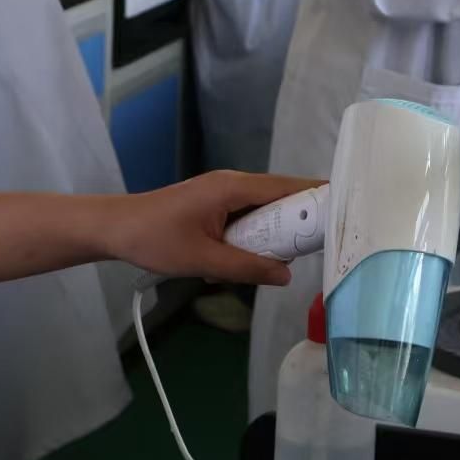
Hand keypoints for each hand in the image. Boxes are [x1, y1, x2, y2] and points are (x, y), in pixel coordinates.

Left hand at [105, 171, 324, 287]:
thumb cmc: (154, 239)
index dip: (318, 199)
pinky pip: (247, 219)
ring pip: (265, 212)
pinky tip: (251, 262)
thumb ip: (247, 268)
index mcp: (233, 187)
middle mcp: (233, 184)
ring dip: (274, 235)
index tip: (346, 215)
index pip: (289, 187)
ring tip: (287, 260)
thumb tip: (286, 275)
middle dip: (300, 223)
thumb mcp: (204, 259)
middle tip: (322, 249)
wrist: (114, 229)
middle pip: (282, 199)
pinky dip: (254, 238)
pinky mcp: (214, 208)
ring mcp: (223, 195)